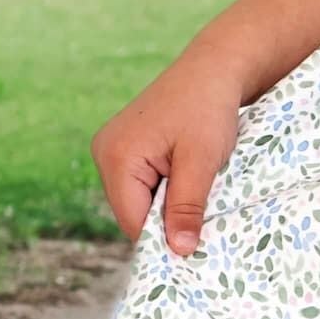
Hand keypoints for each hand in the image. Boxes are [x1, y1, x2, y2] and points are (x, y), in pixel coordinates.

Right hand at [90, 53, 244, 257]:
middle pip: (134, 212)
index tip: (196, 247)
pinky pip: (143, 183)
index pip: (134, 221)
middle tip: (205, 215)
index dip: (164, 238)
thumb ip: (187, 206)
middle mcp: (105, 153)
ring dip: (169, 201)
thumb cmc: (209, 108)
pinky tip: (188, 175)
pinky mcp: (127, 146)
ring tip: (199, 186)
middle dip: (167, 218)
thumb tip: (179, 251)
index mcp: (116, 157)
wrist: (214, 68)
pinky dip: (167, 187)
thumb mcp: (202, 160)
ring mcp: (113, 148)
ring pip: (140, 199)